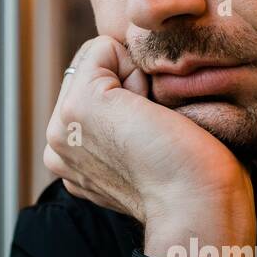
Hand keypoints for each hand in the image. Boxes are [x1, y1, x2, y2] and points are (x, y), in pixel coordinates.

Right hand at [44, 36, 255, 256]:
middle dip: (130, 85)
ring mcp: (61, 126)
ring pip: (98, 60)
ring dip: (134, 81)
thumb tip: (136, 94)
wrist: (199, 209)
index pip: (93, 93)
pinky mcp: (78, 105)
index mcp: (71, 159)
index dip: (133, 96)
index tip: (156, 136)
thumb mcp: (146, 149)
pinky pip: (104, 48)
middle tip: (156, 131)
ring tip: (153, 126)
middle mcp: (58, 144)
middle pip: (93, 72)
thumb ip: (125, 125)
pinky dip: (137, 68)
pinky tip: (152, 111)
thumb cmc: (195, 184)